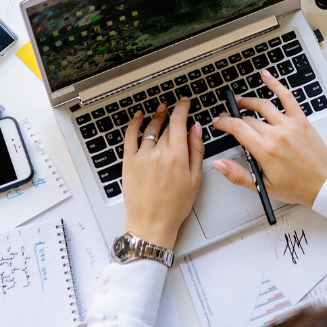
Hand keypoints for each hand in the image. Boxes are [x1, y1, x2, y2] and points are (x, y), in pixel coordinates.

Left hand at [122, 100, 203, 249]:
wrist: (151, 223)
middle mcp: (159, 153)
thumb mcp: (195, 179)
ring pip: (150, 129)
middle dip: (173, 117)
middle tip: (176, 112)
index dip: (183, 108)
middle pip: (167, 127)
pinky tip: (138, 117)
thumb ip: (196, 151)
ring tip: (160, 111)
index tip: (185, 102)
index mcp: (177, 156)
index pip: (179, 122)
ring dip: (157, 118)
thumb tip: (196, 129)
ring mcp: (142, 156)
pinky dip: (134, 124)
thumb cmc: (175, 206)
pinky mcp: (129, 162)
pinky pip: (130, 137)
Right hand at [211, 71, 326, 204]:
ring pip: (263, 105)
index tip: (218, 122)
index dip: (224, 123)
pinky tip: (266, 76)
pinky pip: (287, 97)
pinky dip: (276, 84)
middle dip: (234, 116)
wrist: (322, 182)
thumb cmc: (296, 186)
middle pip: (248, 118)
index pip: (237, 128)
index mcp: (265, 151)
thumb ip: (238, 174)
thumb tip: (219, 164)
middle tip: (227, 117)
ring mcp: (289, 124)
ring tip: (240, 101)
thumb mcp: (262, 186)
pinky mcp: (300, 120)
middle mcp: (276, 134)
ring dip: (249, 101)